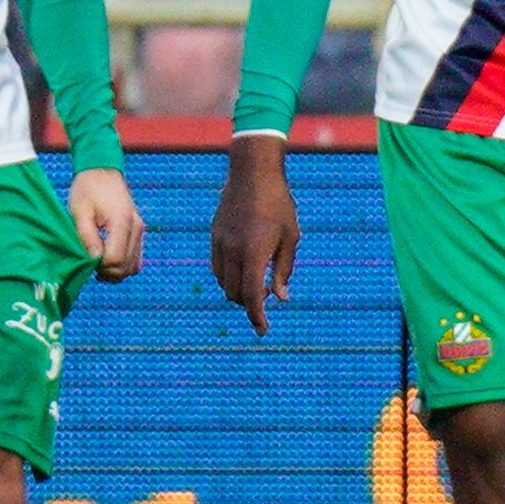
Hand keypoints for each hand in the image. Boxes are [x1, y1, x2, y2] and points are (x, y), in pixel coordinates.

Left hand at [70, 168, 146, 281]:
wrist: (101, 171)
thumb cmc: (87, 189)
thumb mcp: (79, 212)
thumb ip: (87, 236)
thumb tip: (94, 261)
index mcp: (121, 221)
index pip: (115, 259)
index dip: (99, 266)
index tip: (85, 259)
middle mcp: (136, 227)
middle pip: (126, 267)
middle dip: (107, 272)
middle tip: (88, 265)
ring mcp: (140, 230)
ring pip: (133, 266)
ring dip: (115, 271)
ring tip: (97, 263)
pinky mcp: (139, 232)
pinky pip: (135, 258)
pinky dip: (123, 264)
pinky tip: (106, 258)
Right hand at [209, 133, 298, 333]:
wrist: (253, 172)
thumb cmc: (278, 204)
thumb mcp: (290, 237)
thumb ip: (283, 270)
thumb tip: (281, 298)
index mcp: (254, 252)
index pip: (251, 295)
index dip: (257, 316)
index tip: (263, 330)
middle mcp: (233, 250)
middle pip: (234, 293)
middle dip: (248, 304)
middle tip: (266, 300)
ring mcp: (220, 242)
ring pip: (222, 281)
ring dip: (237, 290)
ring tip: (255, 284)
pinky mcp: (214, 235)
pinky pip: (217, 266)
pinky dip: (227, 276)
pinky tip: (242, 269)